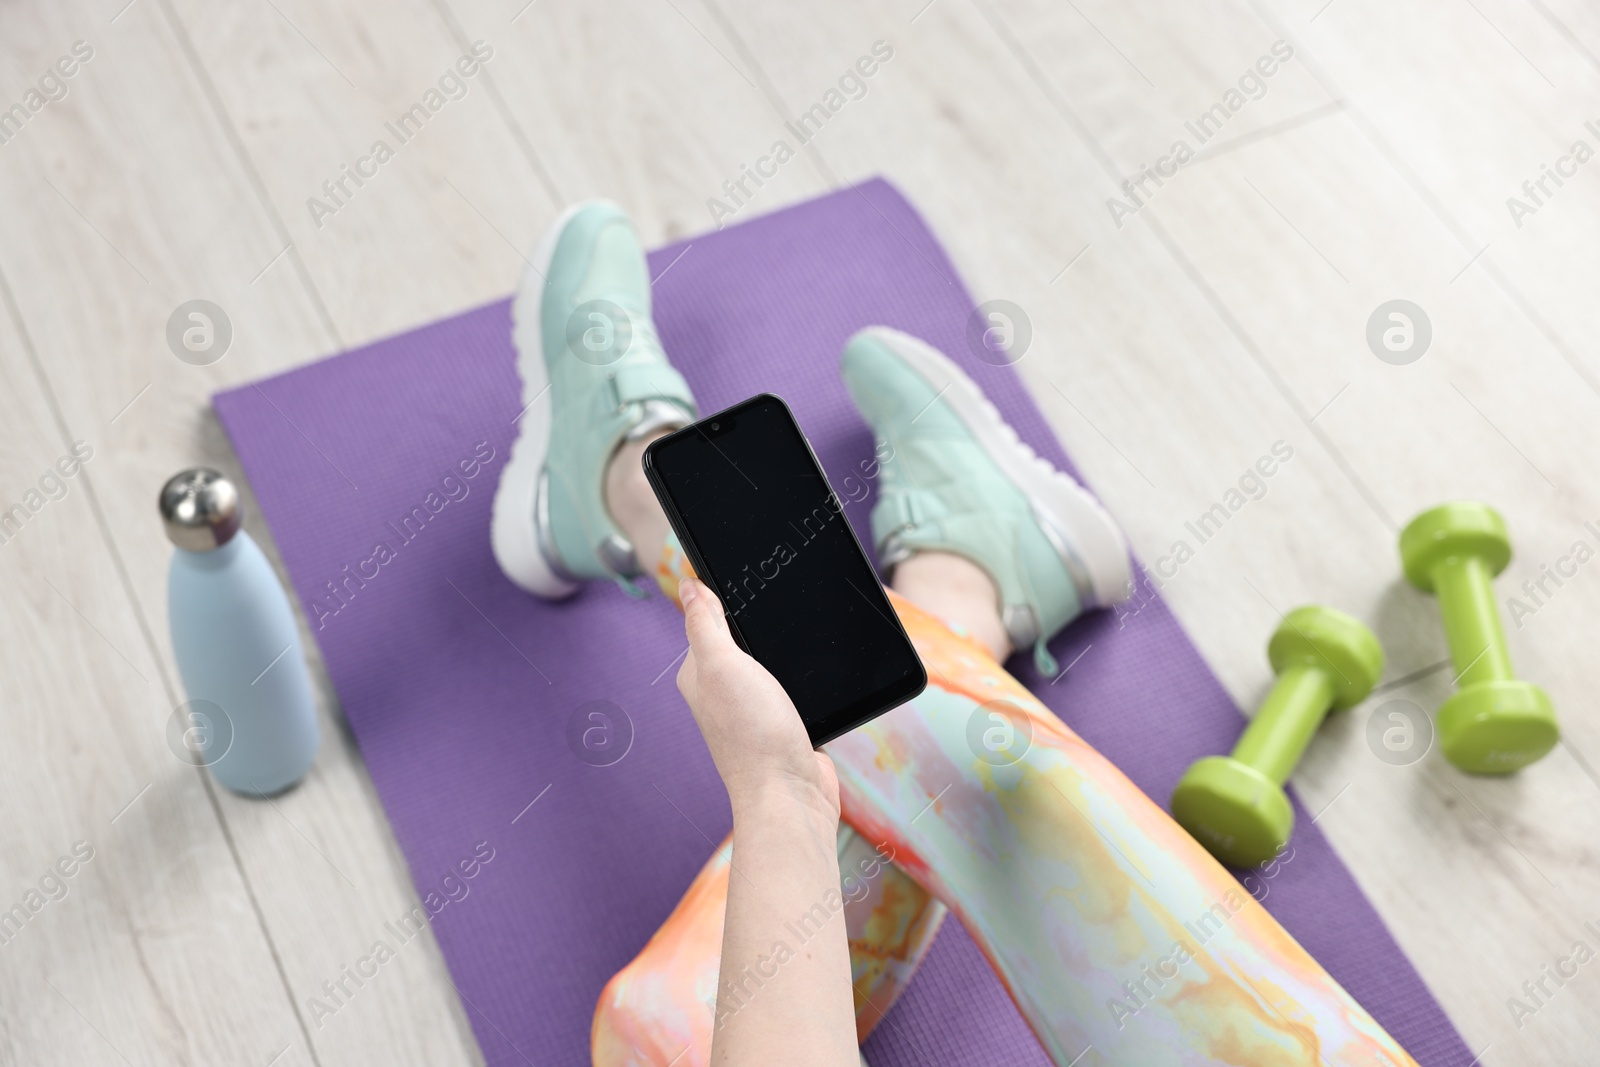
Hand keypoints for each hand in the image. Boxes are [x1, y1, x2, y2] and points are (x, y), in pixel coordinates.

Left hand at [675, 577, 838, 822]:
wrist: (792, 793)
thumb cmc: (753, 734)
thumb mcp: (723, 665)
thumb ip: (703, 624)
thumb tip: (689, 584)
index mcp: (698, 675)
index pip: (706, 622)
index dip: (725, 600)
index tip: (751, 584)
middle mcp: (721, 692)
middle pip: (740, 642)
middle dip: (758, 628)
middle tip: (781, 616)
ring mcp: (752, 709)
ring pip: (769, 664)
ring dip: (783, 656)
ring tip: (797, 648)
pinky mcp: (782, 723)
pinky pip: (791, 688)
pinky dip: (801, 680)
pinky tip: (811, 678)